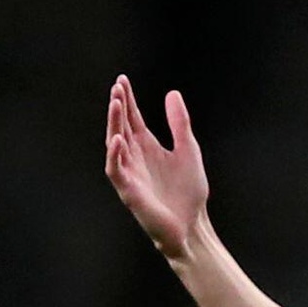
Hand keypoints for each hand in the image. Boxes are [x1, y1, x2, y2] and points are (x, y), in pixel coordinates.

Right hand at [104, 75, 209, 260]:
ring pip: (115, 144)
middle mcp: (135, 157)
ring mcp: (130, 173)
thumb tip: (172, 93)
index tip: (122, 80)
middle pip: (121, 126)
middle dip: (118, 107)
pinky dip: (115, 155)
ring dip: (114, 124)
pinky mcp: (129, 191)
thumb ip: (179, 124)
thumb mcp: (188, 150)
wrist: (193, 226)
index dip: (127, 100)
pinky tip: (118, 139)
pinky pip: (116, 170)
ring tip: (116, 104)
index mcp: (147, 147)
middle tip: (117, 87)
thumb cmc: (189, 193)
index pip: (133, 118)